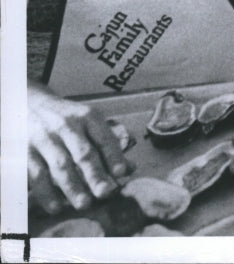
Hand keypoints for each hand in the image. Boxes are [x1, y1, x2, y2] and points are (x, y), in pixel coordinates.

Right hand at [28, 86, 133, 213]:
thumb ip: (108, 144)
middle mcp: (67, 125)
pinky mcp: (26, 152)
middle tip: (105, 193)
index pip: (103, 137)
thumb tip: (129, 168)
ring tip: (84, 204)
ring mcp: (45, 138)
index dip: (113, 155)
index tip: (122, 172)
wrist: (29, 104)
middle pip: (83, 152)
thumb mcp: (88, 121)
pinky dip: (47, 193)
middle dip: (95, 174)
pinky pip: (37, 175)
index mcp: (87, 116)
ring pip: (61, 165)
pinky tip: (56, 207)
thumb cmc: (67, 118)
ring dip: (73, 187)